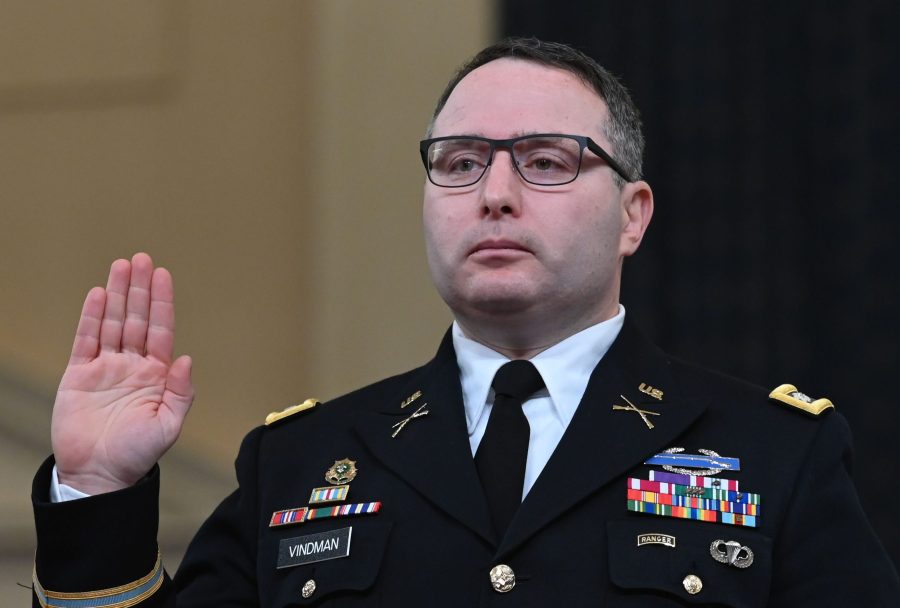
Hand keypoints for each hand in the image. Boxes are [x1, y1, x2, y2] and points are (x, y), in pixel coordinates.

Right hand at [51, 253, 193, 493]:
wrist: (99, 475)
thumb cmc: (137, 453)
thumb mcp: (168, 425)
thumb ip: (181, 392)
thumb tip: (187, 358)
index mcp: (157, 375)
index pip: (161, 329)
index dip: (162, 302)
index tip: (162, 275)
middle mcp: (132, 365)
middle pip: (137, 318)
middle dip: (139, 288)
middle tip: (140, 258)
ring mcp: (105, 367)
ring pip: (113, 322)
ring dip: (117, 294)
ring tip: (120, 265)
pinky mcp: (79, 375)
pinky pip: (86, 340)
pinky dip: (92, 317)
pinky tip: (98, 295)